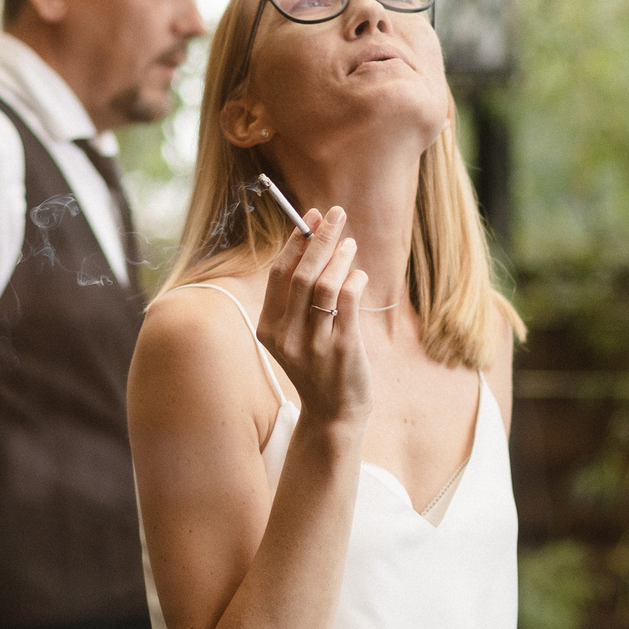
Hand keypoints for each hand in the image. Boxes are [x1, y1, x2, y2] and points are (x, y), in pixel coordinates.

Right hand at [256, 205, 370, 433]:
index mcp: (269, 328)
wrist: (333, 413)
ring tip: (350, 243)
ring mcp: (314, 343)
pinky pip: (347, 302)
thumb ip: (299, 297)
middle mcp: (287, 336)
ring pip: (325, 285)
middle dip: (320, 238)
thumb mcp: (295, 334)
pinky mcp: (342, 349)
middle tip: (336, 215)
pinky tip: (358, 274)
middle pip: (302, 273)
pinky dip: (354, 281)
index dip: (295, 241)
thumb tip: (313, 242)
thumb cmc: (317, 366)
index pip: (279, 274)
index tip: (310, 216)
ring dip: (339, 257)